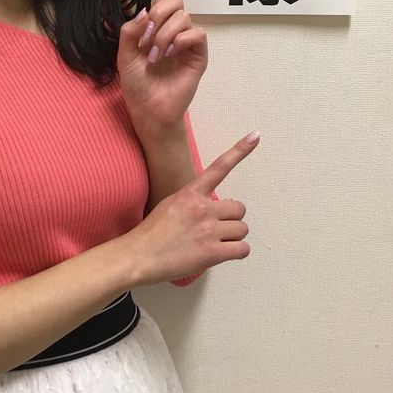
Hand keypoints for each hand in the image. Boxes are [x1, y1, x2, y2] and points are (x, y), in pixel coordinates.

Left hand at [117, 0, 206, 135]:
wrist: (147, 108)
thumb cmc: (136, 83)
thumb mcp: (123, 53)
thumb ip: (130, 29)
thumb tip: (147, 10)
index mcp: (155, 25)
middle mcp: (173, 29)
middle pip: (175, 0)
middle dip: (159, 13)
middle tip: (146, 38)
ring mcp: (187, 42)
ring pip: (182, 17)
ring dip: (164, 34)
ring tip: (155, 55)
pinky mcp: (198, 54)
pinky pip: (195, 33)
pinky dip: (179, 40)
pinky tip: (170, 54)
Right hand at [125, 132, 258, 286]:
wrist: (138, 256)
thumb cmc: (151, 234)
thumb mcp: (170, 204)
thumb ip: (192, 201)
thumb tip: (211, 208)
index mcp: (190, 193)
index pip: (219, 167)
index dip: (239, 151)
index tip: (255, 136)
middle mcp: (202, 208)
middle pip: (239, 208)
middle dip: (232, 219)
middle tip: (217, 229)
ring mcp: (209, 230)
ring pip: (242, 229)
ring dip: (233, 237)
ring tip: (214, 243)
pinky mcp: (213, 252)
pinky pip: (242, 249)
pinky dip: (237, 252)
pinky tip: (222, 253)